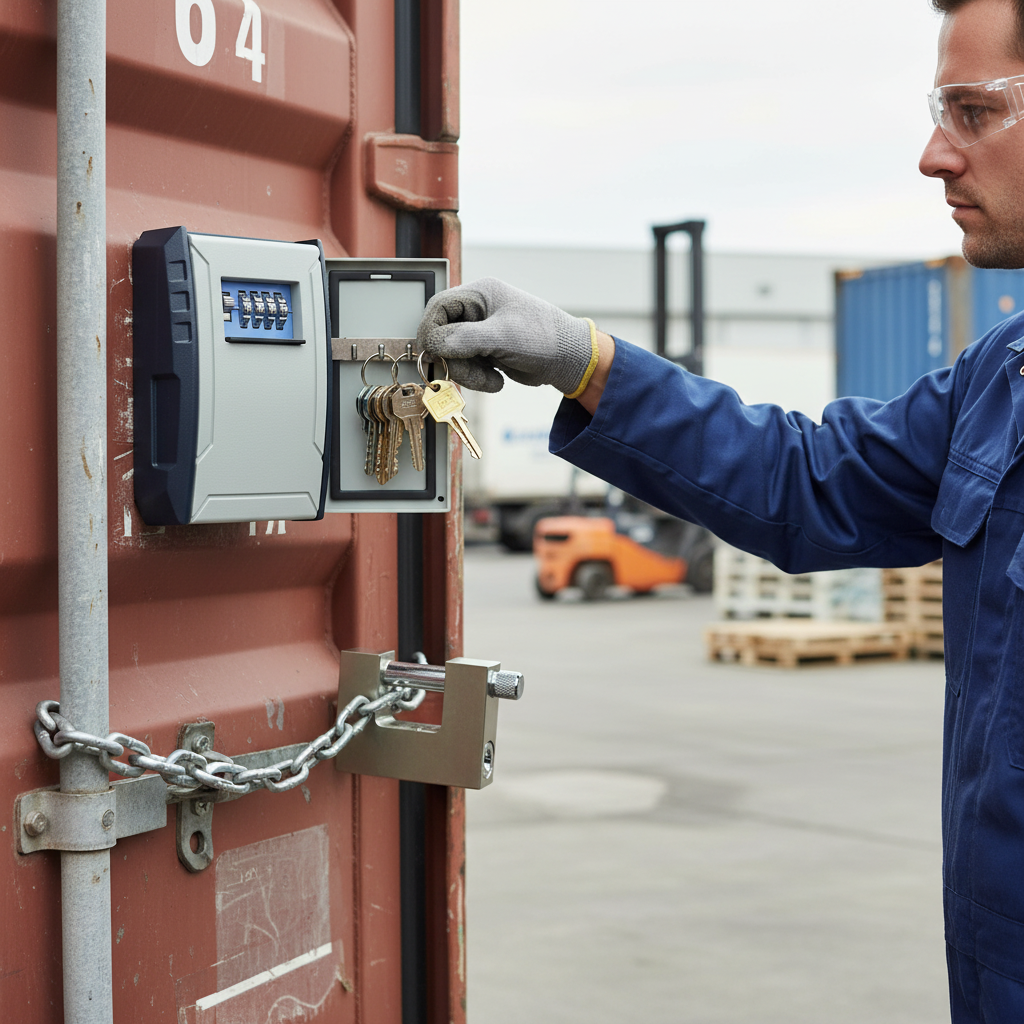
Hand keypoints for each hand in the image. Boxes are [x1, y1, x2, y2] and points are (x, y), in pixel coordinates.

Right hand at [417, 278, 594, 393]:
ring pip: (453, 355)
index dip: (431, 330)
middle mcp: (477, 311)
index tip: (431, 353)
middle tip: (468, 373)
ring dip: (467, 374)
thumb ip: (465, 339)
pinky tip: (497, 380)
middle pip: (443, 334)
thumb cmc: (543, 337)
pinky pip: (466, 367)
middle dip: (454, 359)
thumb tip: (434, 344)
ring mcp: (480, 332)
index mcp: (480, 294)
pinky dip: (477, 378)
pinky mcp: (485, 352)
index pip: (439, 307)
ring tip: (491, 380)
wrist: (568, 360)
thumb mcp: (502, 336)